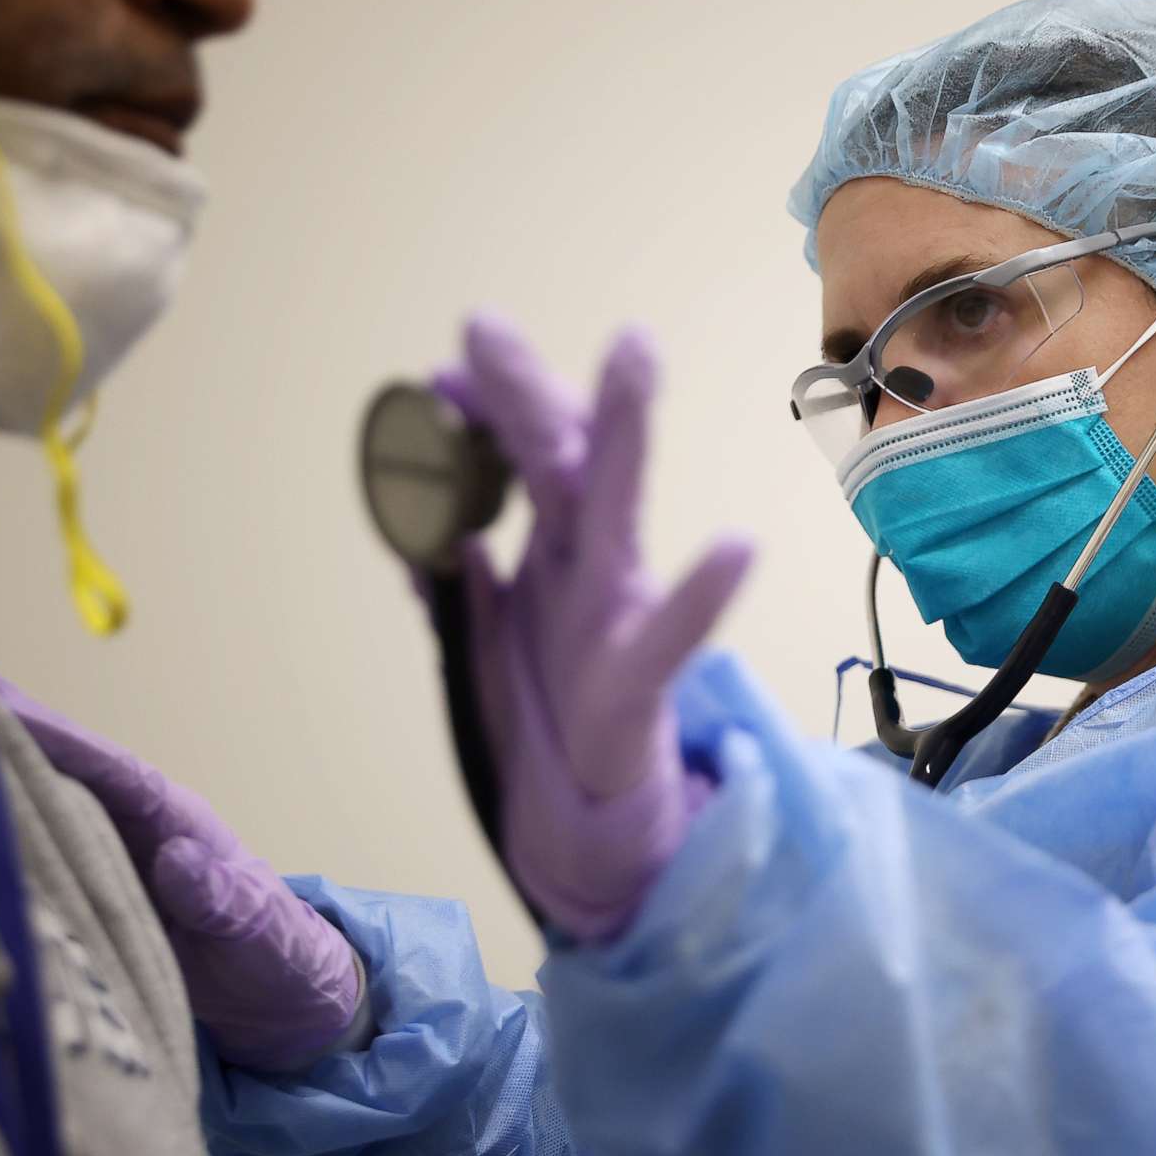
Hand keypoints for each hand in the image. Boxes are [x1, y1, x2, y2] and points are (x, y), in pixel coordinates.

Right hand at [0, 674, 366, 1070]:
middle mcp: (131, 828)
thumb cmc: (279, 958)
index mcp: (175, 824)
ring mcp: (103, 856)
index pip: (108, 771)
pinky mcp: (83, 891)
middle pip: (55, 768)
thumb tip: (178, 861)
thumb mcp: (260, 935)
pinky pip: (26, 851)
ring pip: (32, 802)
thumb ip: (224, 902)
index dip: (55, 741)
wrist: (283, 1001)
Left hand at [438, 314, 751, 940]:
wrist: (589, 828)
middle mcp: (585, 570)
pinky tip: (736, 549)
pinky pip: (669, 640)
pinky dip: (701, 596)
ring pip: (613, 517)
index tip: (444, 364)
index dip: (478, 410)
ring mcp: (616, 621)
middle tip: (484, 327)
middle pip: (557, 462)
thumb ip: (457, 554)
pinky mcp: (634, 689)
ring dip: (623, 436)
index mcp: (548, 552)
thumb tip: (418, 481)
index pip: (516, 457)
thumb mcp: (483, 628)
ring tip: (634, 357)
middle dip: (528, 392)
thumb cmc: (550, 713)